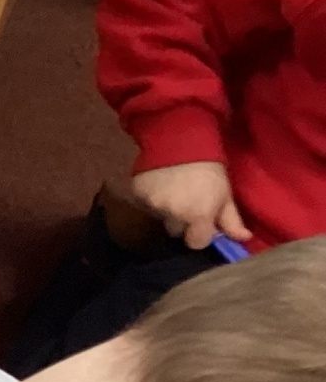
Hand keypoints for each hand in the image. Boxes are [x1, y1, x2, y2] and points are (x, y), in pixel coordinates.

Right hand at [130, 162, 249, 250]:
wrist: (181, 139)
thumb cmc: (209, 168)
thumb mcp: (225, 193)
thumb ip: (232, 220)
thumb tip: (244, 239)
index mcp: (198, 216)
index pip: (196, 243)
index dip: (200, 233)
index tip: (202, 221)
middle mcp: (173, 215)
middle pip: (176, 231)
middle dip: (182, 221)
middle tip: (187, 202)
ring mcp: (152, 205)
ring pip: (159, 217)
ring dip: (166, 208)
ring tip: (173, 190)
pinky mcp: (137, 194)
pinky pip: (144, 204)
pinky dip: (151, 197)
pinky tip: (159, 184)